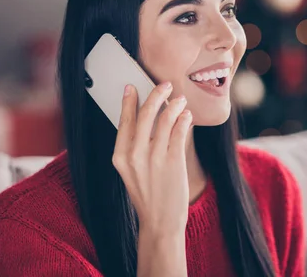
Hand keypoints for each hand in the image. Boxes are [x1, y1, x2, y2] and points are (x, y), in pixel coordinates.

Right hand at [112, 82, 192, 236]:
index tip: (132, 86)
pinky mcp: (173, 162)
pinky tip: (187, 116)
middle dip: (156, 94)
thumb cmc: (147, 194)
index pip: (124, 120)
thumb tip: (144, 114)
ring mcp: (154, 158)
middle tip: (166, 85)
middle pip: (146, 113)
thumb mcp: (130, 171)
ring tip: (180, 100)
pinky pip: (180, 131)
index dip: (129, 100)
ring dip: (175, 105)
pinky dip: (184, 119)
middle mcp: (134, 155)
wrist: (160, 222)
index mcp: (120, 156)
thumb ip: (133, 146)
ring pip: (165, 118)